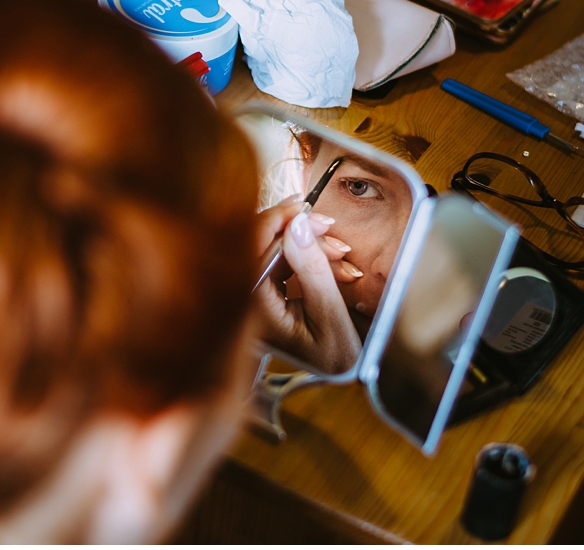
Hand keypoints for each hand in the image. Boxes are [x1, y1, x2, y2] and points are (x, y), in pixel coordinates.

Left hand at [252, 198, 362, 373]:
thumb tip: (296, 225)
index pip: (249, 249)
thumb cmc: (336, 356)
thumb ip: (311, 268)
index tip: (303, 207)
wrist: (339, 376)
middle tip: (327, 226)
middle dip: (295, 230)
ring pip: (270, 249)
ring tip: (339, 253)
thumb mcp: (330, 314)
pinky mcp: (263, 294)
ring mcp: (251, 298)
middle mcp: (244, 304)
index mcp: (252, 311)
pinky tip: (329, 259)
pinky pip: (278, 260)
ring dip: (306, 243)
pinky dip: (304, 254)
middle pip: (256, 244)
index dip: (275, 220)